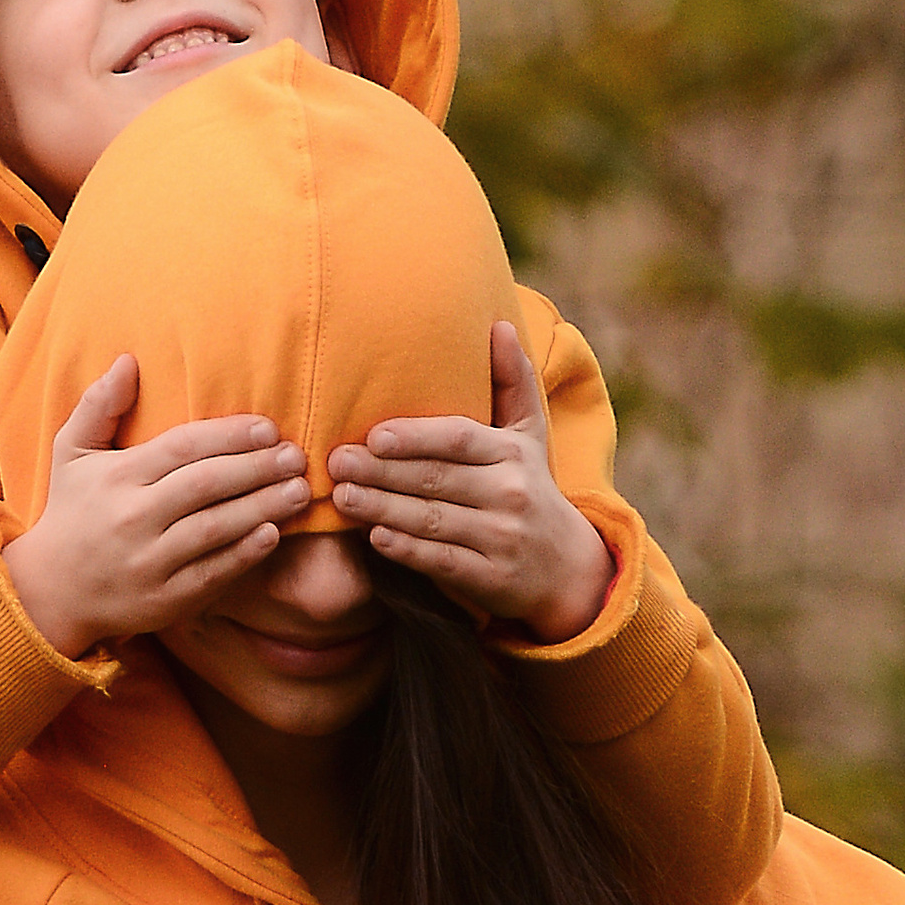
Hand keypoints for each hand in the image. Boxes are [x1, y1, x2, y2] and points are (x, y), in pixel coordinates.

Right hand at [2, 355, 310, 657]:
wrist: (52, 591)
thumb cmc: (72, 511)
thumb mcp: (70, 452)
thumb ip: (99, 405)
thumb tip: (128, 360)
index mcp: (117, 477)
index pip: (183, 448)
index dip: (230, 435)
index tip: (268, 428)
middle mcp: (133, 518)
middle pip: (206, 485)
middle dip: (257, 468)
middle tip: (297, 457)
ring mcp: (149, 562)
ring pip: (215, 529)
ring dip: (263, 508)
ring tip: (299, 491)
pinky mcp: (163, 600)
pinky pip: (211, 574)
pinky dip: (244, 554)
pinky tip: (274, 534)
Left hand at [329, 321, 613, 642]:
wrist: (568, 568)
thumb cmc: (532, 487)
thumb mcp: (530, 434)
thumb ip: (512, 380)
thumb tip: (498, 325)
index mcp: (513, 454)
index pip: (459, 440)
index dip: (415, 437)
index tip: (373, 435)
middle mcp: (511, 494)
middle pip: (437, 479)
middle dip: (382, 471)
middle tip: (336, 463)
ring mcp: (501, 538)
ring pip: (432, 520)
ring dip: (382, 509)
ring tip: (342, 496)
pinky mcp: (492, 578)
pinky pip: (442, 562)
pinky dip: (407, 550)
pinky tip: (374, 538)